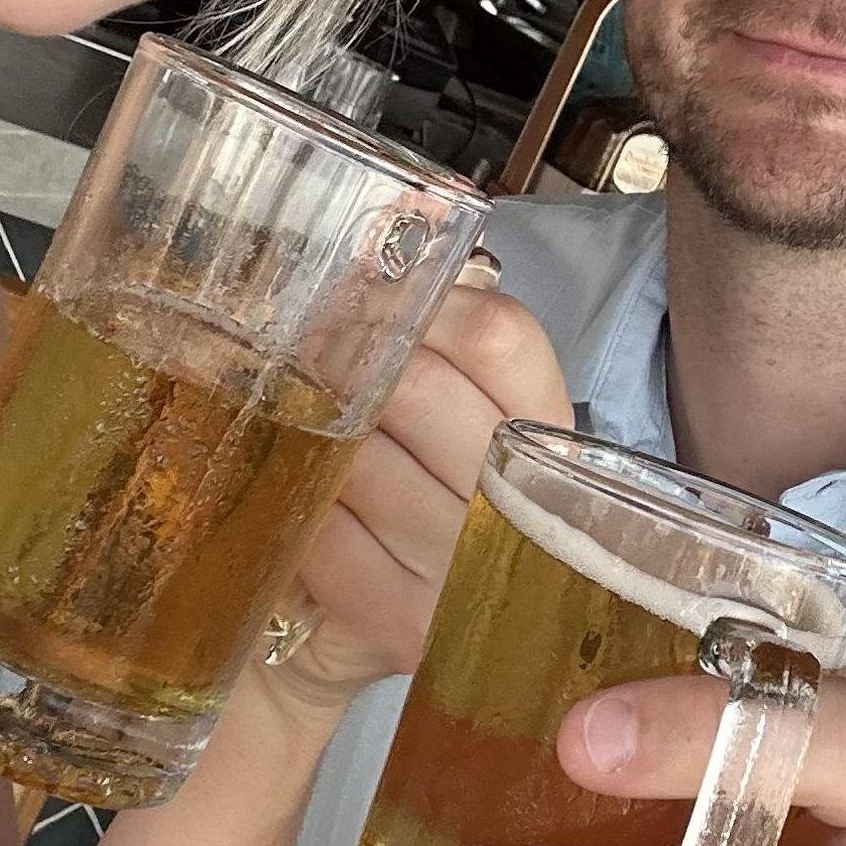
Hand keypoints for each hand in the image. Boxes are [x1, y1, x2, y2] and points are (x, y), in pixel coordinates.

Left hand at [245, 260, 572, 727]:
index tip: (371, 303)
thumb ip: (437, 325)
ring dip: (312, 435)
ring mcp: (467, 575)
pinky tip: (302, 505)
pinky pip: (320, 531)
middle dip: (346, 360)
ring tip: (304, 432)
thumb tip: (399, 214)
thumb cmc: (403, 489)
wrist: (350, 632)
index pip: (500, 335)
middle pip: (416, 386)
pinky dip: (293, 507)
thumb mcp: (444, 403)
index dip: (423, 304)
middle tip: (313, 360)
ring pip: (357, 458)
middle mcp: (527, 508)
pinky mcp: (406, 626)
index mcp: (551, 434)